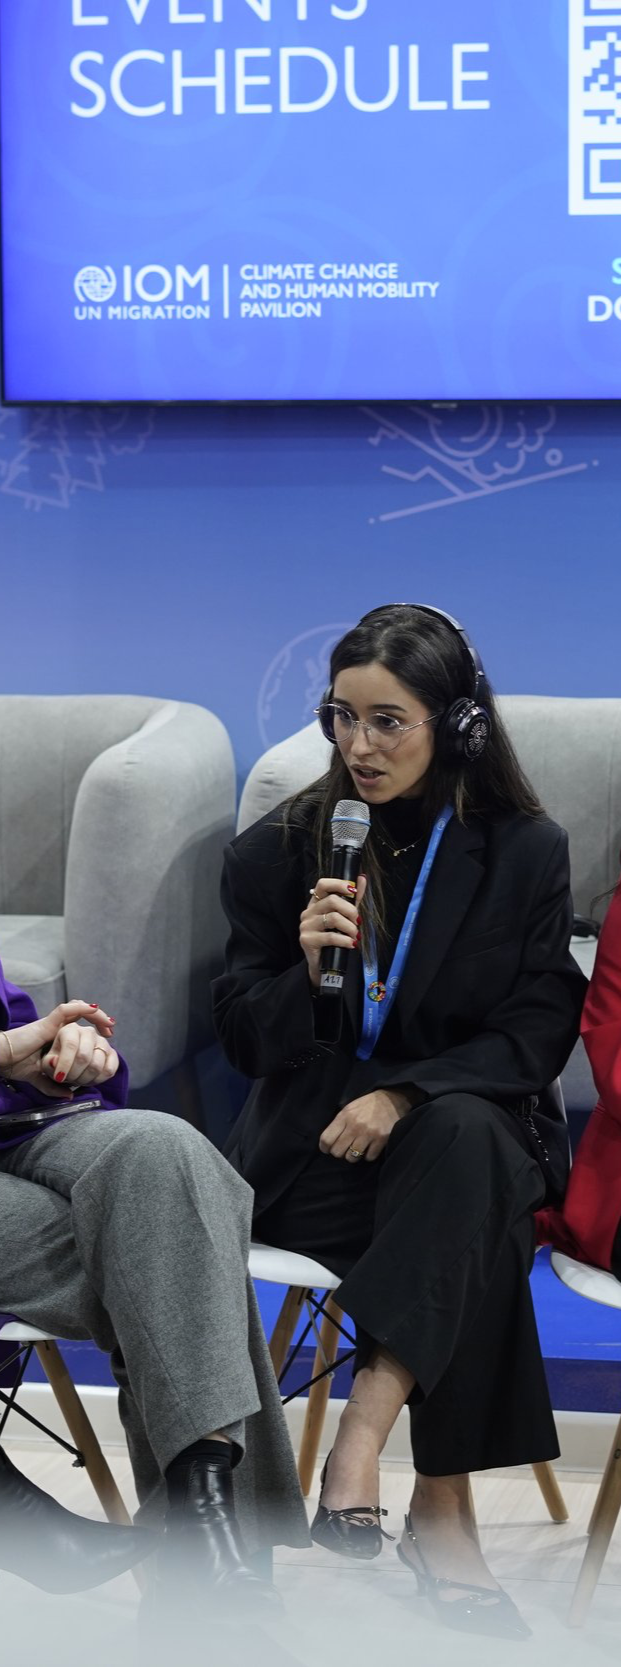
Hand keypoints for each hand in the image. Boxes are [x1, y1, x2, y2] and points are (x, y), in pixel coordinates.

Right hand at [0, 1002, 115, 1098]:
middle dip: (99, 1019)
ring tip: (108, 1022)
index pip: (77, 1028)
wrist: (2, 1060)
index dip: (93, 1029)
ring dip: (95, 1014)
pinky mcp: (46, 1023)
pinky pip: (65, 1010)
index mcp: (55, 1038)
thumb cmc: (15, 1066)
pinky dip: (81, 1008)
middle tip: (111, 1029)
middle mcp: (55, 1029)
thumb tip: (69, 1095)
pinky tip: (94, 1009)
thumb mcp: (40, 1079)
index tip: (107, 1038)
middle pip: (80, 1014)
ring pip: (76, 1009)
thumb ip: (54, 1086)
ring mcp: (51, 1024)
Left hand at [40, 1023, 118, 1090]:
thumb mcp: (45, 1063)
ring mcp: (102, 1042)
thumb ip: (47, 1064)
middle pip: (84, 1056)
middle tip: (67, 1079)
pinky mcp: (112, 1053)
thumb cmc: (55, 1062)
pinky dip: (98, 1080)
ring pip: (96, 1065)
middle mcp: (88, 1032)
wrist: (64, 1064)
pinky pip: (109, 1069)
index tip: (59, 1077)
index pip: (70, 1044)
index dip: (65, 1063)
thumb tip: (55, 1062)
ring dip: (84, 1079)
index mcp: (69, 1029)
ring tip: (77, 1079)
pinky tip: (89, 1080)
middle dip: (74, 1074)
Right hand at [300, 875, 366, 988]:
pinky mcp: (307, 940)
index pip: (323, 884)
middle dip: (351, 910)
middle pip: (332, 901)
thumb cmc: (334, 939)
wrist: (323, 965)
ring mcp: (306, 926)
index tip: (353, 890)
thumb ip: (353, 899)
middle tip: (359, 921)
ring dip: (350, 927)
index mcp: (316, 903)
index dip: (339, 884)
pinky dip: (345, 940)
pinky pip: (331, 936)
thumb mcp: (344, 917)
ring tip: (356, 935)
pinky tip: (351, 944)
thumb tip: (362, 878)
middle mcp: (308, 912)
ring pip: (333, 918)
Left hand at [319, 1088, 410, 1162]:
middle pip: (337, 1152)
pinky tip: (370, 1147)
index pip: (326, 1139)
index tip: (328, 1149)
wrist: (392, 1100)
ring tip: (358, 1148)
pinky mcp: (381, 1140)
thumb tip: (329, 1142)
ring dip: (354, 1155)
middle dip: (340, 1152)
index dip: (324, 1147)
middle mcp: (354, 1126)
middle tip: (345, 1148)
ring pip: (352, 1158)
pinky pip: (368, 1157)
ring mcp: (368, 1134)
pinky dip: (368, 1155)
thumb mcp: (350, 1108)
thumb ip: (339, 1123)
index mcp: (344, 1116)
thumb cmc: (368, 1105)